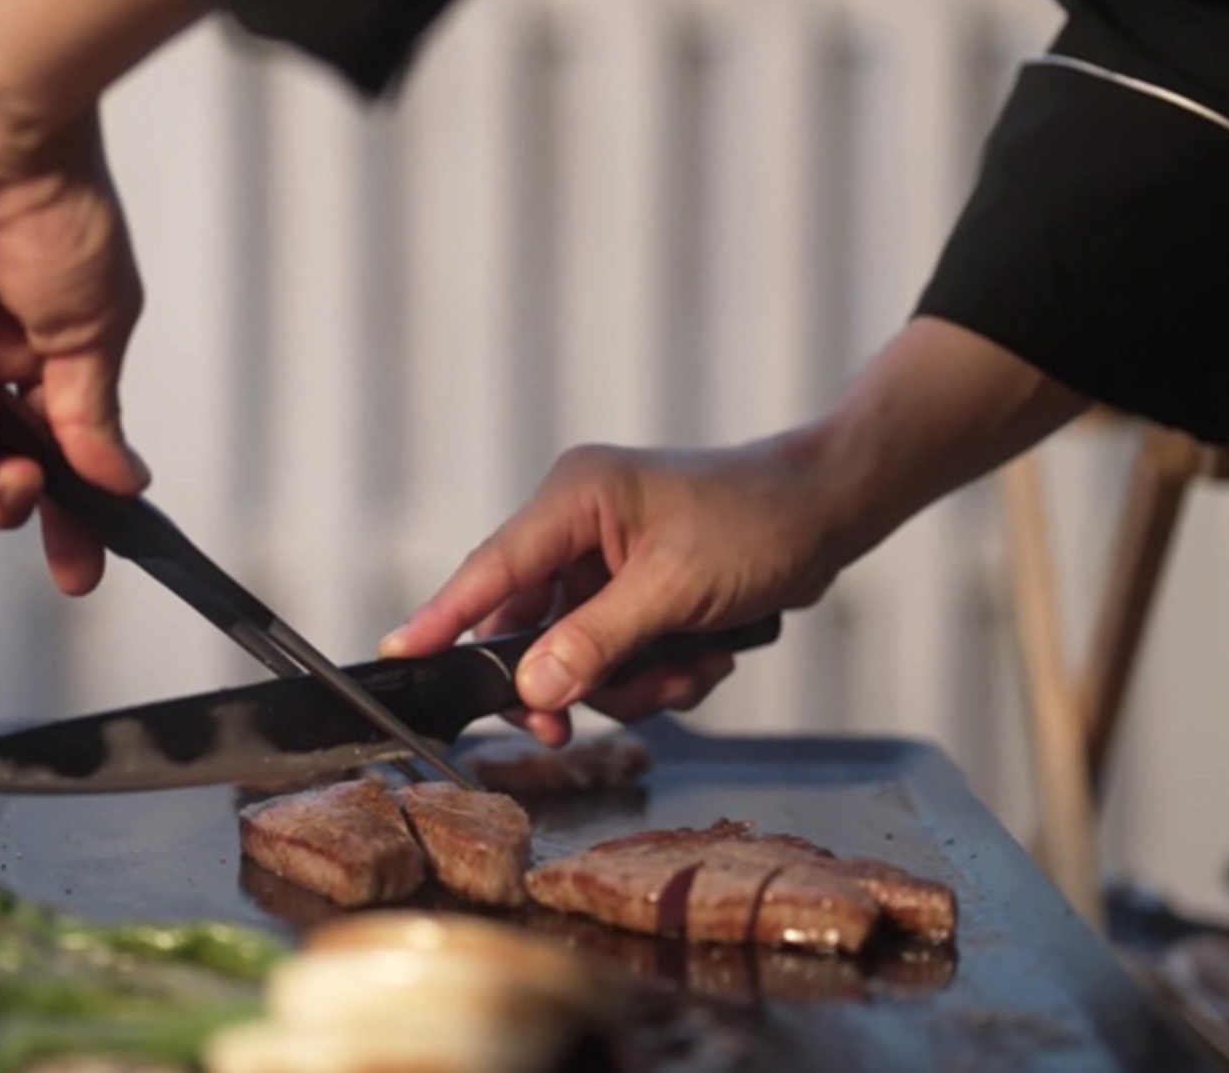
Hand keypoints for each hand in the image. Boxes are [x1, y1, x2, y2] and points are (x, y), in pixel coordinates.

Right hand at [379, 432, 854, 745]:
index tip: (398, 655)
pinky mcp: (640, 592)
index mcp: (575, 499)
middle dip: (570, 678)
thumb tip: (532, 689)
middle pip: (530, 628)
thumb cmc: (759, 523)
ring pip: (578, 655)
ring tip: (685, 666)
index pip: (489, 567)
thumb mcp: (674, 589)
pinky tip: (703, 656)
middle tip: (568, 729)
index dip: (442, 617)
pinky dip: (658, 672)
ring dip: (630, 681)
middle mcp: (581, 526)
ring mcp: (610, 563)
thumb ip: (596, 642)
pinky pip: (620, 657)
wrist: (830, 512)